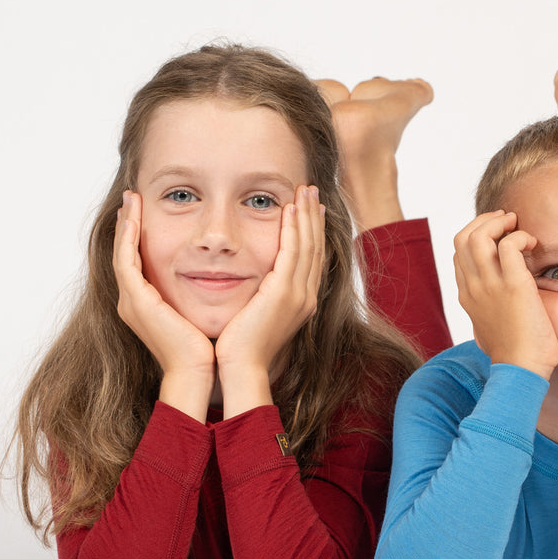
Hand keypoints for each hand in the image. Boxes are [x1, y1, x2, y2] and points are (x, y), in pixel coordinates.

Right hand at [113, 192, 216, 376]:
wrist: (198, 372)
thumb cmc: (204, 349)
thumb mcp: (198, 312)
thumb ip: (199, 293)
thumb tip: (219, 275)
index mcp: (145, 305)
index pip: (137, 261)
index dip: (137, 236)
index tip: (142, 212)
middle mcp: (132, 302)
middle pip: (123, 253)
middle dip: (126, 225)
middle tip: (131, 198)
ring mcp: (131, 302)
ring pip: (121, 253)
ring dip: (125, 224)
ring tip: (130, 200)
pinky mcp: (137, 302)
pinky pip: (126, 262)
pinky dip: (127, 240)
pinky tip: (133, 220)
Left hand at [215, 185, 325, 415]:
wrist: (241, 368)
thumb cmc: (241, 347)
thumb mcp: (257, 316)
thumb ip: (262, 297)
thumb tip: (256, 284)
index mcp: (302, 302)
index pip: (312, 258)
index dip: (312, 231)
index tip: (310, 209)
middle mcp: (306, 296)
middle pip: (316, 247)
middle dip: (314, 217)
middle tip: (312, 191)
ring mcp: (298, 294)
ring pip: (308, 245)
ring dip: (306, 215)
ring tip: (304, 190)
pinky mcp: (284, 293)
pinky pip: (292, 252)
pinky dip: (293, 229)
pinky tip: (289, 209)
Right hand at [453, 211, 557, 380]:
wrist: (521, 369)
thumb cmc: (513, 352)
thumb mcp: (489, 326)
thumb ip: (487, 309)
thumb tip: (493, 303)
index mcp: (467, 295)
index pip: (458, 252)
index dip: (476, 235)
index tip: (499, 236)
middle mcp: (473, 287)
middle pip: (462, 237)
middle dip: (485, 221)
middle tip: (507, 221)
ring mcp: (490, 286)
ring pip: (479, 236)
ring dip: (499, 223)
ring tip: (517, 226)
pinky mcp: (514, 286)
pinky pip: (508, 245)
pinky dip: (520, 236)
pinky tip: (532, 244)